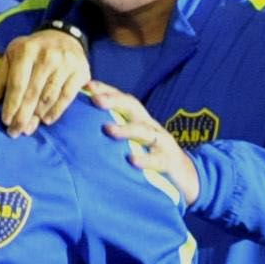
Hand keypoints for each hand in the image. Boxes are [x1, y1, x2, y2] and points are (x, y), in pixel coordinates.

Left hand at [0, 26, 90, 132]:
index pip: (17, 83)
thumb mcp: (11, 58)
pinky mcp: (81, 72)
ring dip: (37, 116)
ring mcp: (66, 64)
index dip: (11, 104)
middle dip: (22, 116)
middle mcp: (47, 56)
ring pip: (49, 97)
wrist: (63, 36)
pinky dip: (56, 111)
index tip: (5, 121)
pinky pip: (67, 97)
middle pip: (33, 93)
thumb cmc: (31, 51)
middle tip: (15, 132)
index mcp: (25, 51)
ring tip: (28, 129)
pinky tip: (46, 120)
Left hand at [81, 80, 198, 203]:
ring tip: (107, 129)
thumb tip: (77, 126)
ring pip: (144, 131)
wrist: (187, 178)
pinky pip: (158, 159)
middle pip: (133, 107)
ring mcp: (162, 143)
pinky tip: (131, 160)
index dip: (106, 90)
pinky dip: (145, 159)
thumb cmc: (150, 156)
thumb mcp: (132, 140)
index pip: (122, 99)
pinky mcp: (169, 162)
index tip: (86, 85)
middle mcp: (150, 126)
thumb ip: (112, 131)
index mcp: (139, 120)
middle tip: (95, 99)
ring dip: (126, 129)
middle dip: (114, 101)